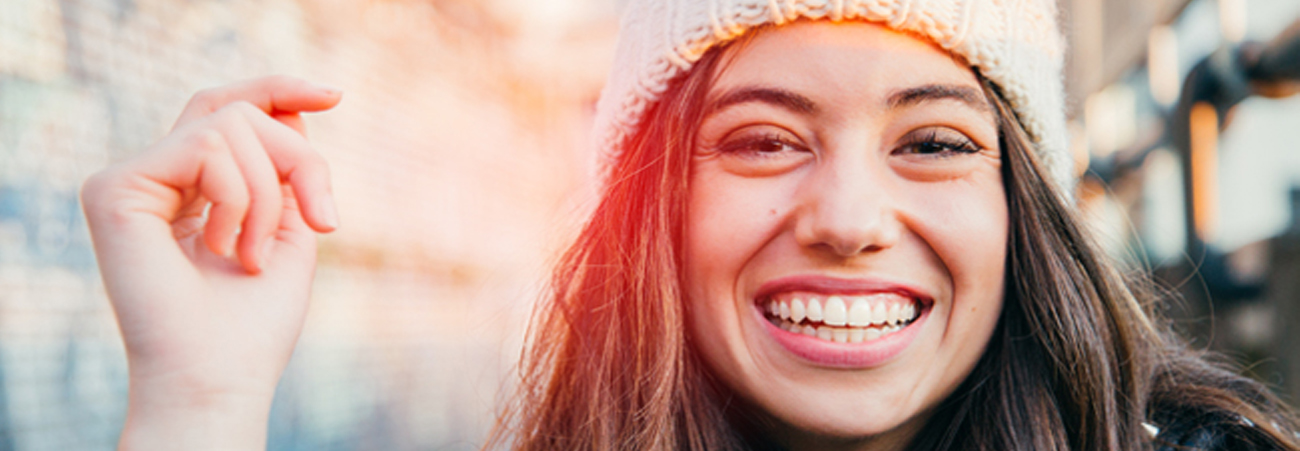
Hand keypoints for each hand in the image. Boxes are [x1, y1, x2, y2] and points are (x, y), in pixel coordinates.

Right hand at [80, 76, 340, 449]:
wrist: (219, 375)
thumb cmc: (254, 321)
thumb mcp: (291, 227)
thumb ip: (286, 167)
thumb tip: (292, 107)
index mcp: (191, 188)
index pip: (228, 111)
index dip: (278, 91)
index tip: (334, 95)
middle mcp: (156, 179)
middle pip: (237, 111)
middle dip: (297, 158)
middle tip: (322, 220)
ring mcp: (130, 181)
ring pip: (228, 124)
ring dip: (270, 195)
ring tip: (255, 256)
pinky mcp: (114, 188)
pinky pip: (206, 145)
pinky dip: (240, 198)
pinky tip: (225, 250)